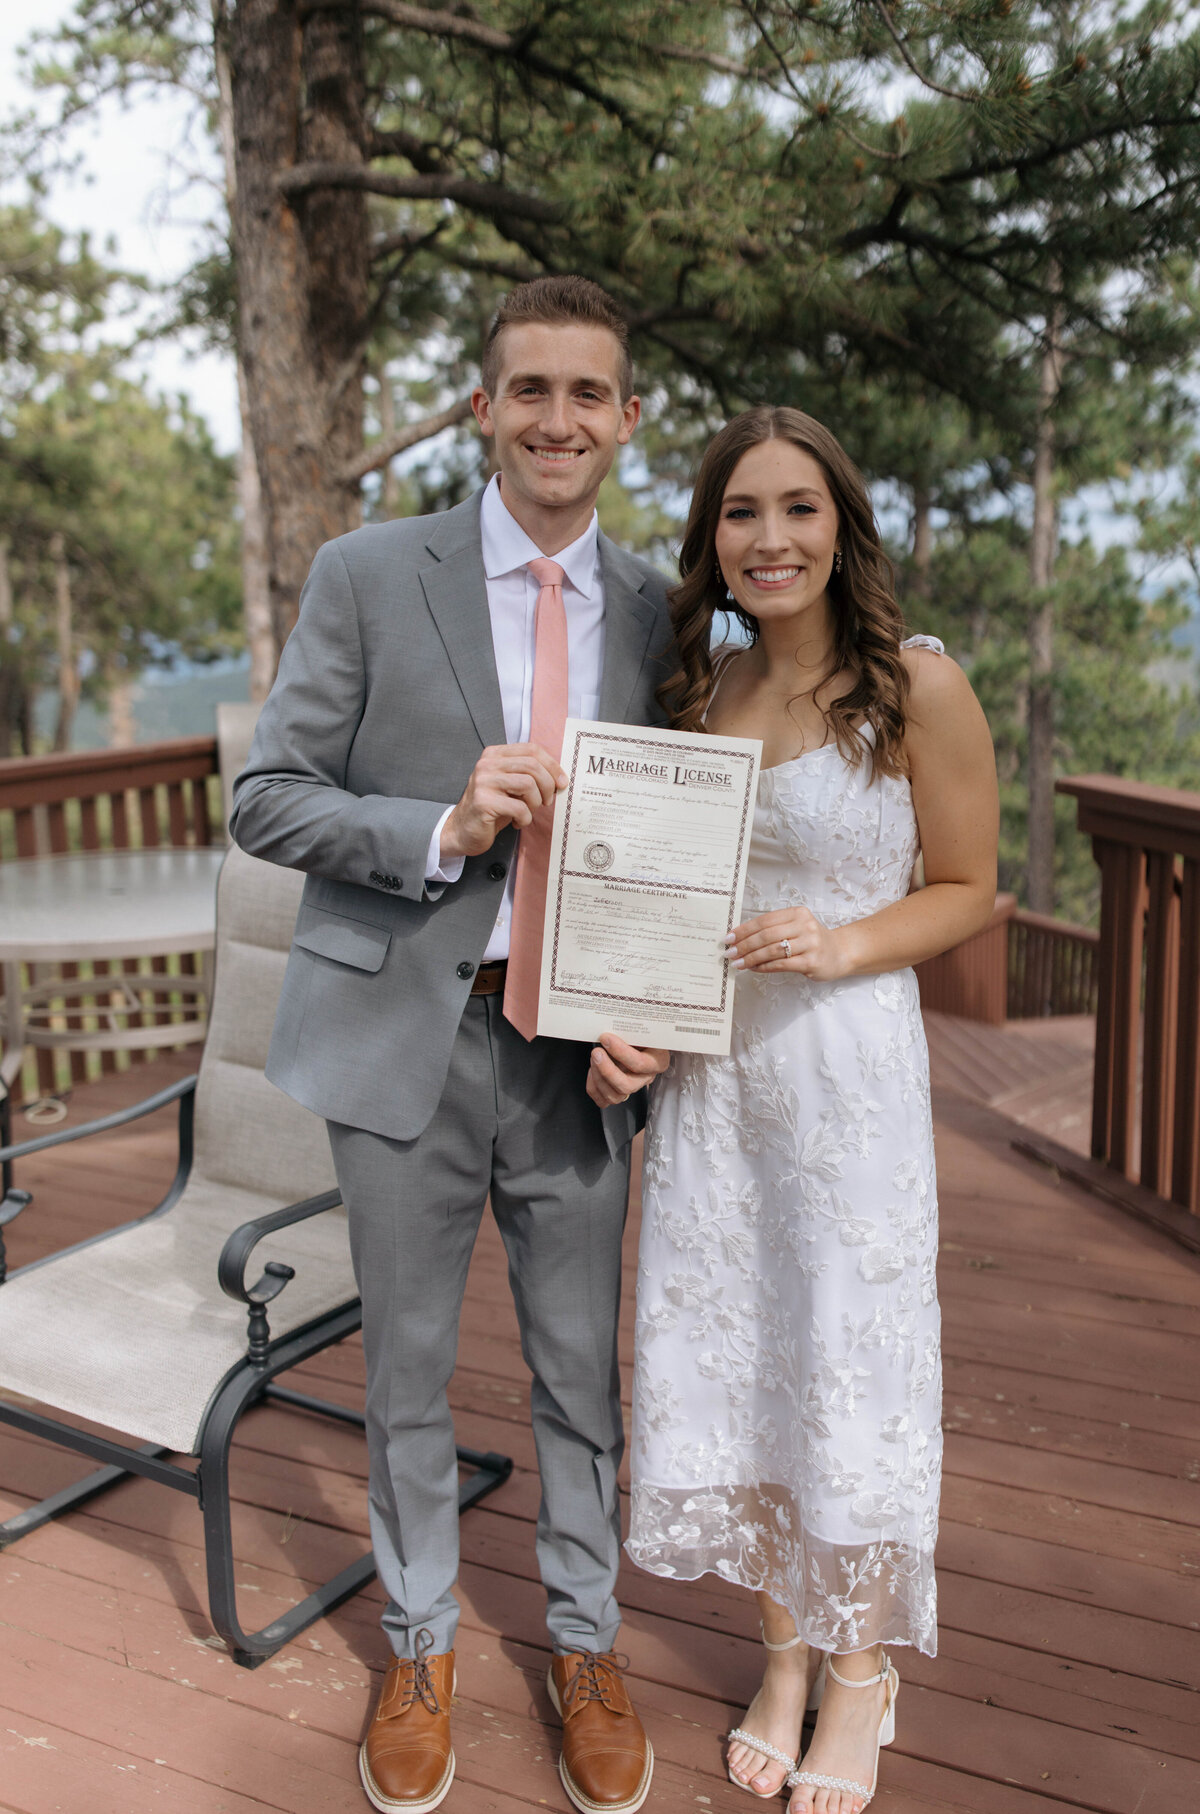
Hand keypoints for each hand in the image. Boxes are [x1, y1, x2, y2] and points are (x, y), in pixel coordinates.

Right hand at [441, 743, 565, 860]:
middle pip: (532, 765)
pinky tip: (517, 822)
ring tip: (528, 812)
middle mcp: (487, 764)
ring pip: (528, 784)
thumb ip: (528, 774)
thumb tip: (559, 777)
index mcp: (495, 755)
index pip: (531, 749)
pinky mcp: (483, 802)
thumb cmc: (492, 808)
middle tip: (546, 802)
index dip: (552, 765)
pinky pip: (519, 807)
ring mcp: (483, 782)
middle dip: (547, 786)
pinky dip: (525, 818)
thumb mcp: (510, 785)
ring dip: (535, 802)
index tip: (561, 782)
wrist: (463, 831)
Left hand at [586, 1033, 668, 1108]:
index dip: (621, 1052)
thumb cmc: (637, 1032)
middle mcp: (646, 1077)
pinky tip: (593, 1072)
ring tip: (594, 1058)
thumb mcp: (639, 1028)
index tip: (606, 1038)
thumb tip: (613, 1024)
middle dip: (607, 1070)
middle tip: (596, 1053)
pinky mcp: (618, 1093)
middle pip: (628, 1085)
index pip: (641, 1063)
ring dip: (599, 1077)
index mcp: (658, 1060)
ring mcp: (633, 1086)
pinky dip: (593, 1087)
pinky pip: (604, 1100)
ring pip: (615, 1096)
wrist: (634, 1038)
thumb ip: (630, 1029)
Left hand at [726, 905, 849, 981]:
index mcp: (798, 913)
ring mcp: (810, 943)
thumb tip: (740, 938)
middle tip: (730, 953)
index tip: (729, 938)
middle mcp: (805, 925)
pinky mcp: (812, 961)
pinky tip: (754, 969)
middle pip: (767, 935)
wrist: (840, 953)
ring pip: (772, 950)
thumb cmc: (811, 940)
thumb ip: (773, 929)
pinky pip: (781, 964)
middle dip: (744, 945)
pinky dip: (764, 967)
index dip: (744, 929)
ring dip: (751, 958)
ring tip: (738, 963)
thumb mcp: (796, 927)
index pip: (764, 920)